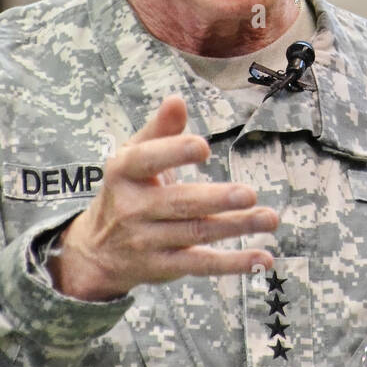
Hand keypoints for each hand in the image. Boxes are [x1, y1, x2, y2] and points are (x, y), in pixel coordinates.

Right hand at [48, 95, 277, 300]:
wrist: (96, 250)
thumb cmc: (128, 188)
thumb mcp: (133, 156)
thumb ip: (159, 129)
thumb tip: (177, 100)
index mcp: (123, 172)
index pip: (147, 160)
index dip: (173, 153)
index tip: (203, 147)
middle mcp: (132, 208)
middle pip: (179, 203)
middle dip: (215, 199)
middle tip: (249, 193)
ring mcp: (147, 241)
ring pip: (197, 233)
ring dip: (236, 227)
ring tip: (269, 218)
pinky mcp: (165, 266)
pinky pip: (202, 264)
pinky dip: (234, 263)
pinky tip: (263, 256)